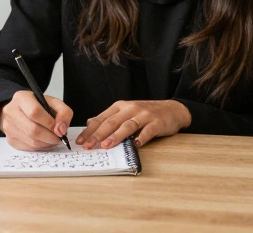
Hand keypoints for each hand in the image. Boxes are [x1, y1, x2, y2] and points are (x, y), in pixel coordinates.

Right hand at [0, 90, 73, 150]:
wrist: (21, 110)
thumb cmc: (38, 106)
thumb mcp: (54, 102)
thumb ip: (63, 112)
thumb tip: (61, 130)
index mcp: (21, 98)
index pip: (34, 112)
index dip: (49, 123)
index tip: (59, 129)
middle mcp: (11, 112)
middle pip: (32, 130)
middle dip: (50, 137)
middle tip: (59, 138)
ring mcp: (8, 127)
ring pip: (31, 141)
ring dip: (47, 143)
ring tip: (53, 139)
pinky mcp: (10, 139)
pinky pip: (28, 148)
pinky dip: (40, 147)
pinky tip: (45, 141)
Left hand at [75, 99, 190, 149]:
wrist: (171, 109)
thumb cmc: (146, 113)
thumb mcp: (126, 112)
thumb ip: (109, 118)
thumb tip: (90, 123)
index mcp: (120, 106)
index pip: (101, 118)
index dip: (90, 130)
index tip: (80, 141)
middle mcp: (130, 109)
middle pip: (112, 122)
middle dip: (98, 134)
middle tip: (89, 146)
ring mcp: (144, 115)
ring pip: (127, 125)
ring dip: (116, 136)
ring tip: (106, 145)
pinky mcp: (156, 123)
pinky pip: (148, 131)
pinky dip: (142, 137)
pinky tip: (136, 144)